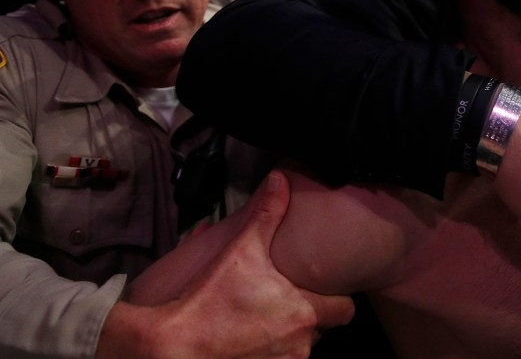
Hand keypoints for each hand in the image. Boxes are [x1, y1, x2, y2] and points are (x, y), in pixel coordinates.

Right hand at [108, 171, 354, 357]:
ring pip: (301, 348)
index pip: (346, 309)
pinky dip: (272, 352)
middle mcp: (302, 344)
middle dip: (311, 315)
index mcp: (305, 312)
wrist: (173, 347)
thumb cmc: (208, 300)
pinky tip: (252, 338)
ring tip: (266, 317)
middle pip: (324, 329)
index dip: (336, 298)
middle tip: (288, 299)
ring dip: (290, 335)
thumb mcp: (241, 250)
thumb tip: (279, 179)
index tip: (320, 288)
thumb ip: (266, 213)